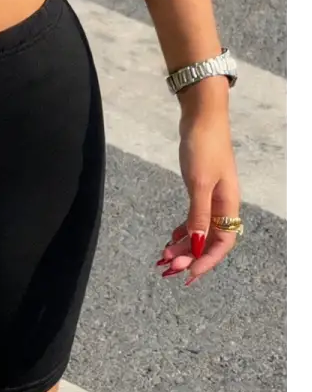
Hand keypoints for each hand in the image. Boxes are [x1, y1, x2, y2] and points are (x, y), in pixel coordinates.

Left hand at [156, 91, 240, 285]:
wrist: (201, 116)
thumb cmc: (203, 146)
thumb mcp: (199, 182)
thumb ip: (198, 215)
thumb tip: (197, 244)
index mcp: (227, 205)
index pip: (222, 243)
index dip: (206, 261)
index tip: (188, 275)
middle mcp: (222, 204)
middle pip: (209, 239)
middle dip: (190, 256)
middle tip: (167, 268)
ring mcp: (212, 195)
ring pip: (200, 229)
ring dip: (184, 244)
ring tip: (164, 257)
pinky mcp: (200, 186)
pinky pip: (194, 216)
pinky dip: (183, 228)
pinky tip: (172, 237)